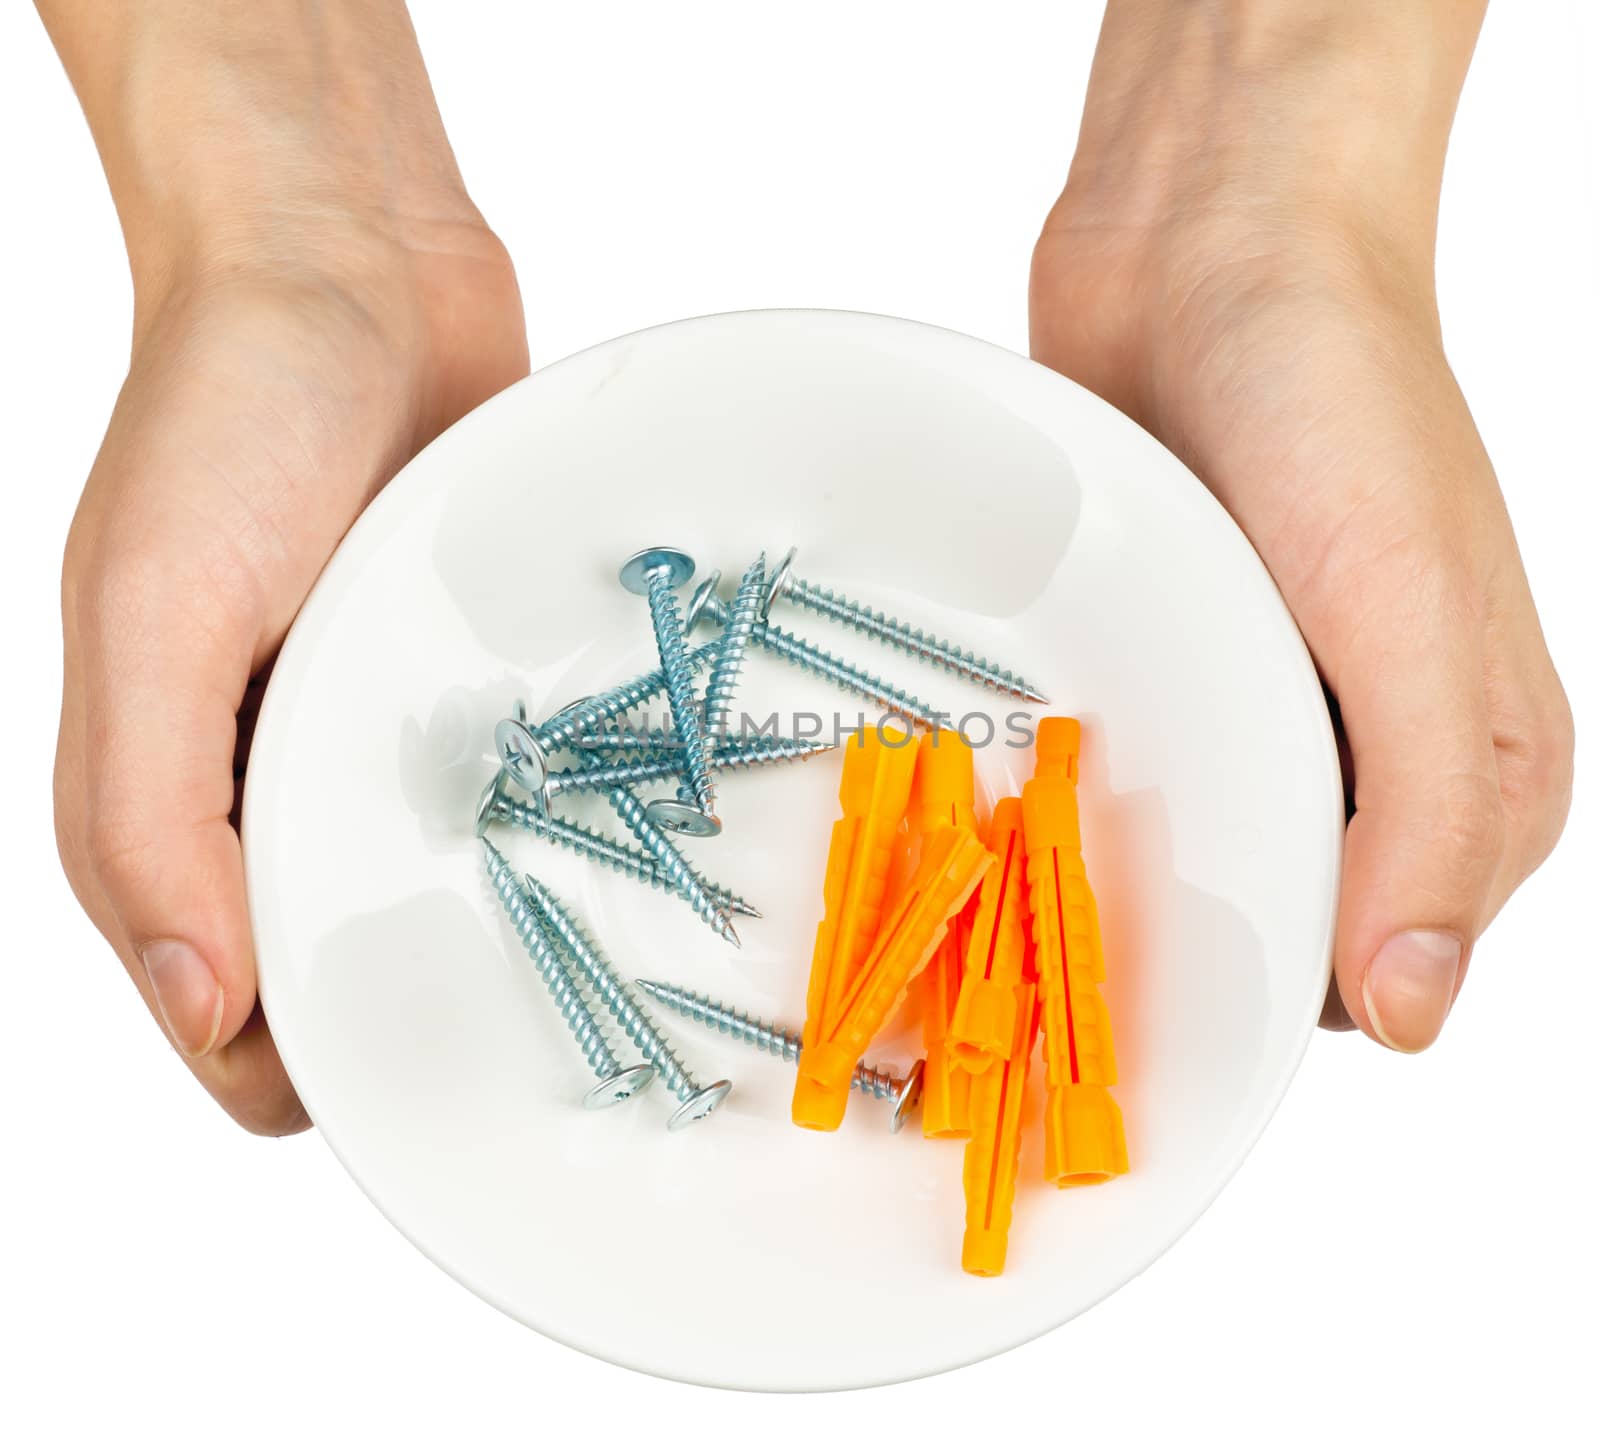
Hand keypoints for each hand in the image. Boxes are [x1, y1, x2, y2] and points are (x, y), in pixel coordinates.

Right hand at [45, 1, 529, 1130]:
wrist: (345, 264)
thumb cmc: (227, 414)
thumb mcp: (156, 608)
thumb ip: (149, 810)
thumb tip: (195, 1001)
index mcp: (162, 803)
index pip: (225, 1022)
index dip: (306, 1071)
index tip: (425, 1066)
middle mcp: (262, 790)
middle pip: (336, 977)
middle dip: (413, 1013)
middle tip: (536, 1006)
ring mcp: (358, 737)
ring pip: (419, 897)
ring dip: (481, 928)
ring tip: (586, 935)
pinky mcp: (439, 680)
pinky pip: (486, 795)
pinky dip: (526, 832)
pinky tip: (596, 840)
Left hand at [1032, 1, 1571, 1051]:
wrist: (1215, 249)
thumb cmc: (1341, 410)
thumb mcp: (1412, 617)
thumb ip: (1435, 818)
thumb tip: (1411, 1014)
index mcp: (1472, 778)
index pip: (1372, 971)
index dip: (1266, 1004)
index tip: (1145, 1013)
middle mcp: (1370, 755)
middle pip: (1272, 917)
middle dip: (1178, 937)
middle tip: (1058, 938)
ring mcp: (1266, 703)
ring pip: (1194, 845)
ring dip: (1116, 867)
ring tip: (1020, 874)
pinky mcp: (1181, 652)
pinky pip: (1135, 760)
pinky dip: (1085, 787)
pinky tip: (1023, 790)